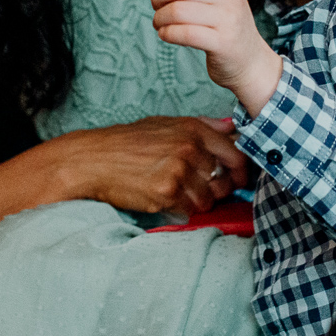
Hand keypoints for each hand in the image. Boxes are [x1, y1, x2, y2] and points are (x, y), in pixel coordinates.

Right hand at [54, 115, 250, 216]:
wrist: (94, 159)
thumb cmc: (127, 142)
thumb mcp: (165, 124)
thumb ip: (202, 126)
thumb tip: (230, 127)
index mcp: (193, 129)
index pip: (236, 154)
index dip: (240, 171)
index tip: (237, 179)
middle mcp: (190, 148)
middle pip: (223, 181)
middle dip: (215, 190)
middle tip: (199, 190)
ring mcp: (179, 171)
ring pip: (207, 200)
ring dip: (196, 203)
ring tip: (177, 194)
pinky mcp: (166, 193)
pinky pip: (188, 211)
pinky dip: (180, 211)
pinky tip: (164, 200)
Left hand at [152, 0, 282, 113]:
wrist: (250, 62)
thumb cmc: (225, 26)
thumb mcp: (212, 0)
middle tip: (156, 6)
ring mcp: (228, 21)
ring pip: (177, 12)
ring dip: (159, 18)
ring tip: (159, 23)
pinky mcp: (222, 44)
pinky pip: (183, 33)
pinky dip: (167, 33)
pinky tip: (165, 34)